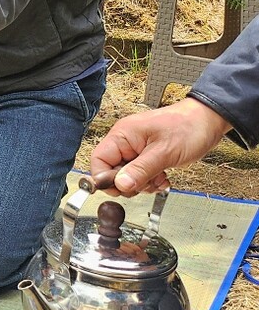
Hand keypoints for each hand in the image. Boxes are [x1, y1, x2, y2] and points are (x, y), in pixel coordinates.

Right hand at [89, 97, 232, 194]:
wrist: (209, 121)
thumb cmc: (189, 126)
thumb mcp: (164, 152)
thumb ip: (140, 170)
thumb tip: (120, 185)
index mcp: (122, 135)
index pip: (99, 160)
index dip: (105, 178)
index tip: (121, 188)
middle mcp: (125, 142)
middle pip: (112, 171)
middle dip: (129, 182)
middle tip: (146, 183)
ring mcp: (136, 149)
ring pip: (127, 176)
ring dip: (142, 183)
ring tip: (159, 178)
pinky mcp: (147, 156)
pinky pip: (140, 175)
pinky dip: (150, 181)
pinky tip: (162, 178)